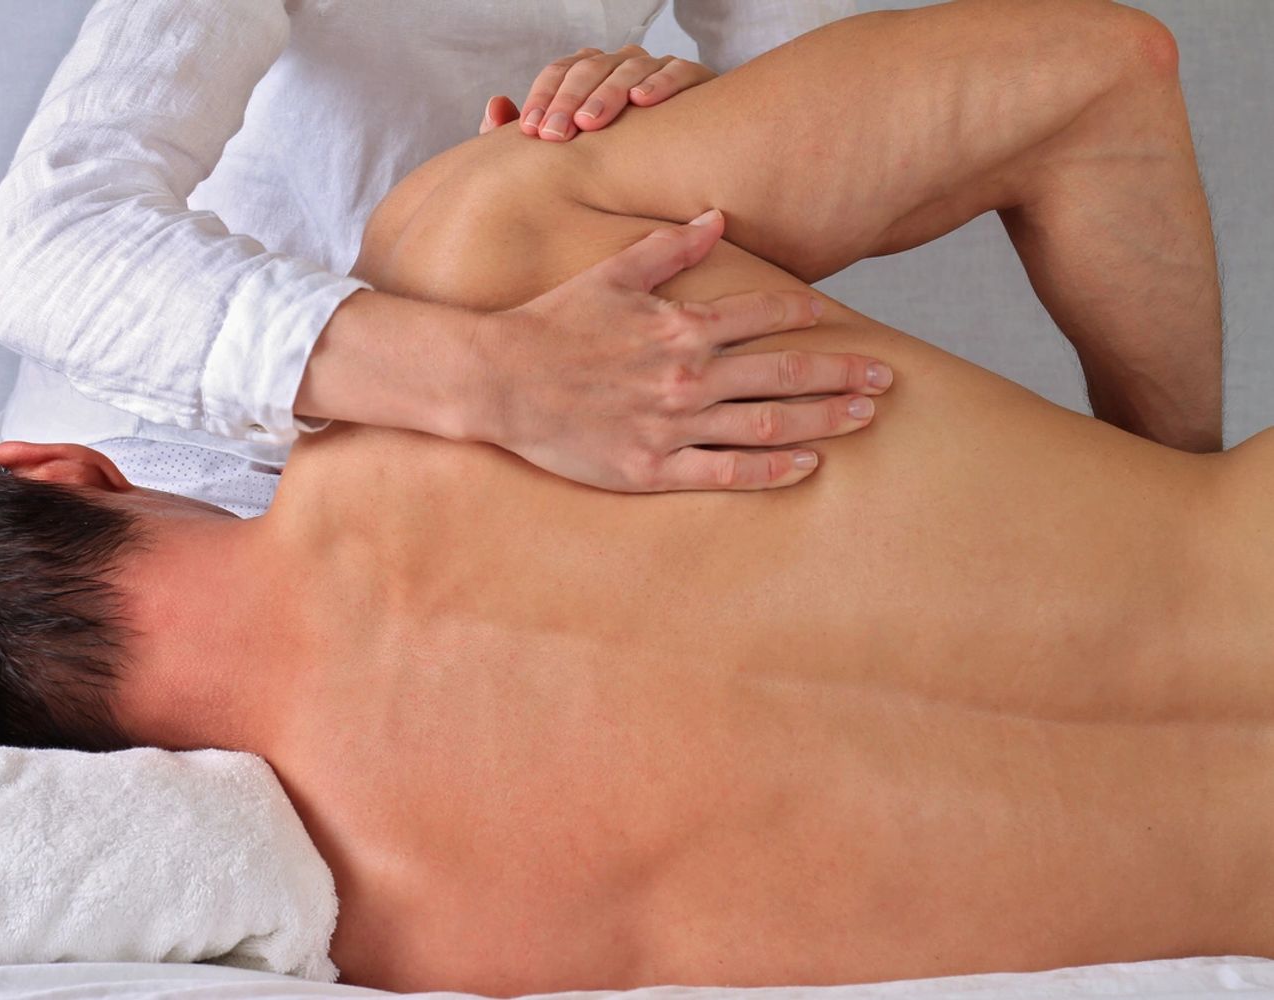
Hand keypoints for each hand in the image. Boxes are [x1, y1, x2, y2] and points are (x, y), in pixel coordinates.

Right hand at [474, 210, 894, 491]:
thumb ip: (668, 249)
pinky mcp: (654, 469)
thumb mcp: (611, 275)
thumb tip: (715, 219)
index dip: (806, 314)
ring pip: (769, 424)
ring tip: (865, 417)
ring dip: (825, 419)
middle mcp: (688, 375)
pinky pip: (728, 473)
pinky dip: (774, 470)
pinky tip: (810, 466)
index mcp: (681, 326)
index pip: (762, 315)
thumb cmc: (552, 323)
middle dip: (842, 373)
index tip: (836, 318)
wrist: (500, 380)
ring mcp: (674, 426)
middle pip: (784, 372)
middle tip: (886, 377)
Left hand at [478, 44, 714, 140]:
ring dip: (607, 93)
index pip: (559, 72)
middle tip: (554, 135)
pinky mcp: (694, 77)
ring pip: (629, 67)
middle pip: (589, 68)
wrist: (678, 165)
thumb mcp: (566, 148)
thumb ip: (526, 129)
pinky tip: (643, 101)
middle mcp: (619, 64)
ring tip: (590, 123)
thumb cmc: (614, 156)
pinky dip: (660, 82)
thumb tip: (495, 107)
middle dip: (568, 101)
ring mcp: (655, 68)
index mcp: (588, 74)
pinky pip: (679, 71)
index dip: (542, 97)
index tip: (530, 131)